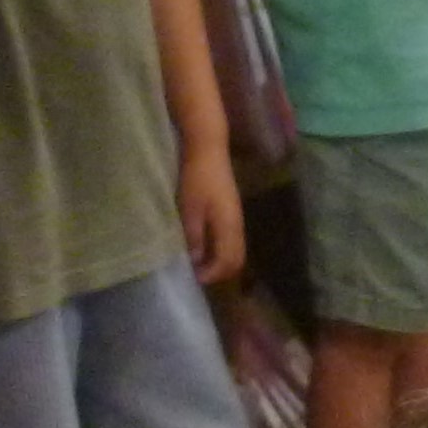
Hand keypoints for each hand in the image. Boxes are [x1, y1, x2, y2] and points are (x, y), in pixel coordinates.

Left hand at [176, 142, 245, 284]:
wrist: (208, 149)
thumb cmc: (196, 178)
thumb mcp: (189, 208)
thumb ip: (194, 236)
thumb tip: (195, 260)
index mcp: (229, 226)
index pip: (227, 261)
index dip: (212, 274)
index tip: (194, 278)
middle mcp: (238, 224)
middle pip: (237, 259)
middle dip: (220, 272)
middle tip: (198, 275)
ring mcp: (237, 217)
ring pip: (237, 250)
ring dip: (221, 262)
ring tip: (200, 263)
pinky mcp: (232, 210)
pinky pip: (233, 240)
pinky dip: (222, 250)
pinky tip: (205, 245)